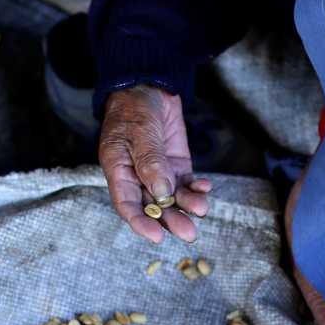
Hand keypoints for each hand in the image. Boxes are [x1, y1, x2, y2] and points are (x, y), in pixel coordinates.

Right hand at [98, 84, 211, 242]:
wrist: (150, 87)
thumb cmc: (134, 108)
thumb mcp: (139, 133)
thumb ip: (150, 163)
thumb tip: (161, 193)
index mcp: (119, 172)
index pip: (127, 205)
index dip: (141, 223)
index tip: (157, 237)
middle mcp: (138, 178)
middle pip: (153, 207)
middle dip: (171, 221)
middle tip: (188, 233)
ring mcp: (159, 173)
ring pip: (172, 199)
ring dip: (186, 207)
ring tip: (201, 209)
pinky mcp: (177, 166)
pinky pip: (187, 184)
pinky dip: (196, 189)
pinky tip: (204, 188)